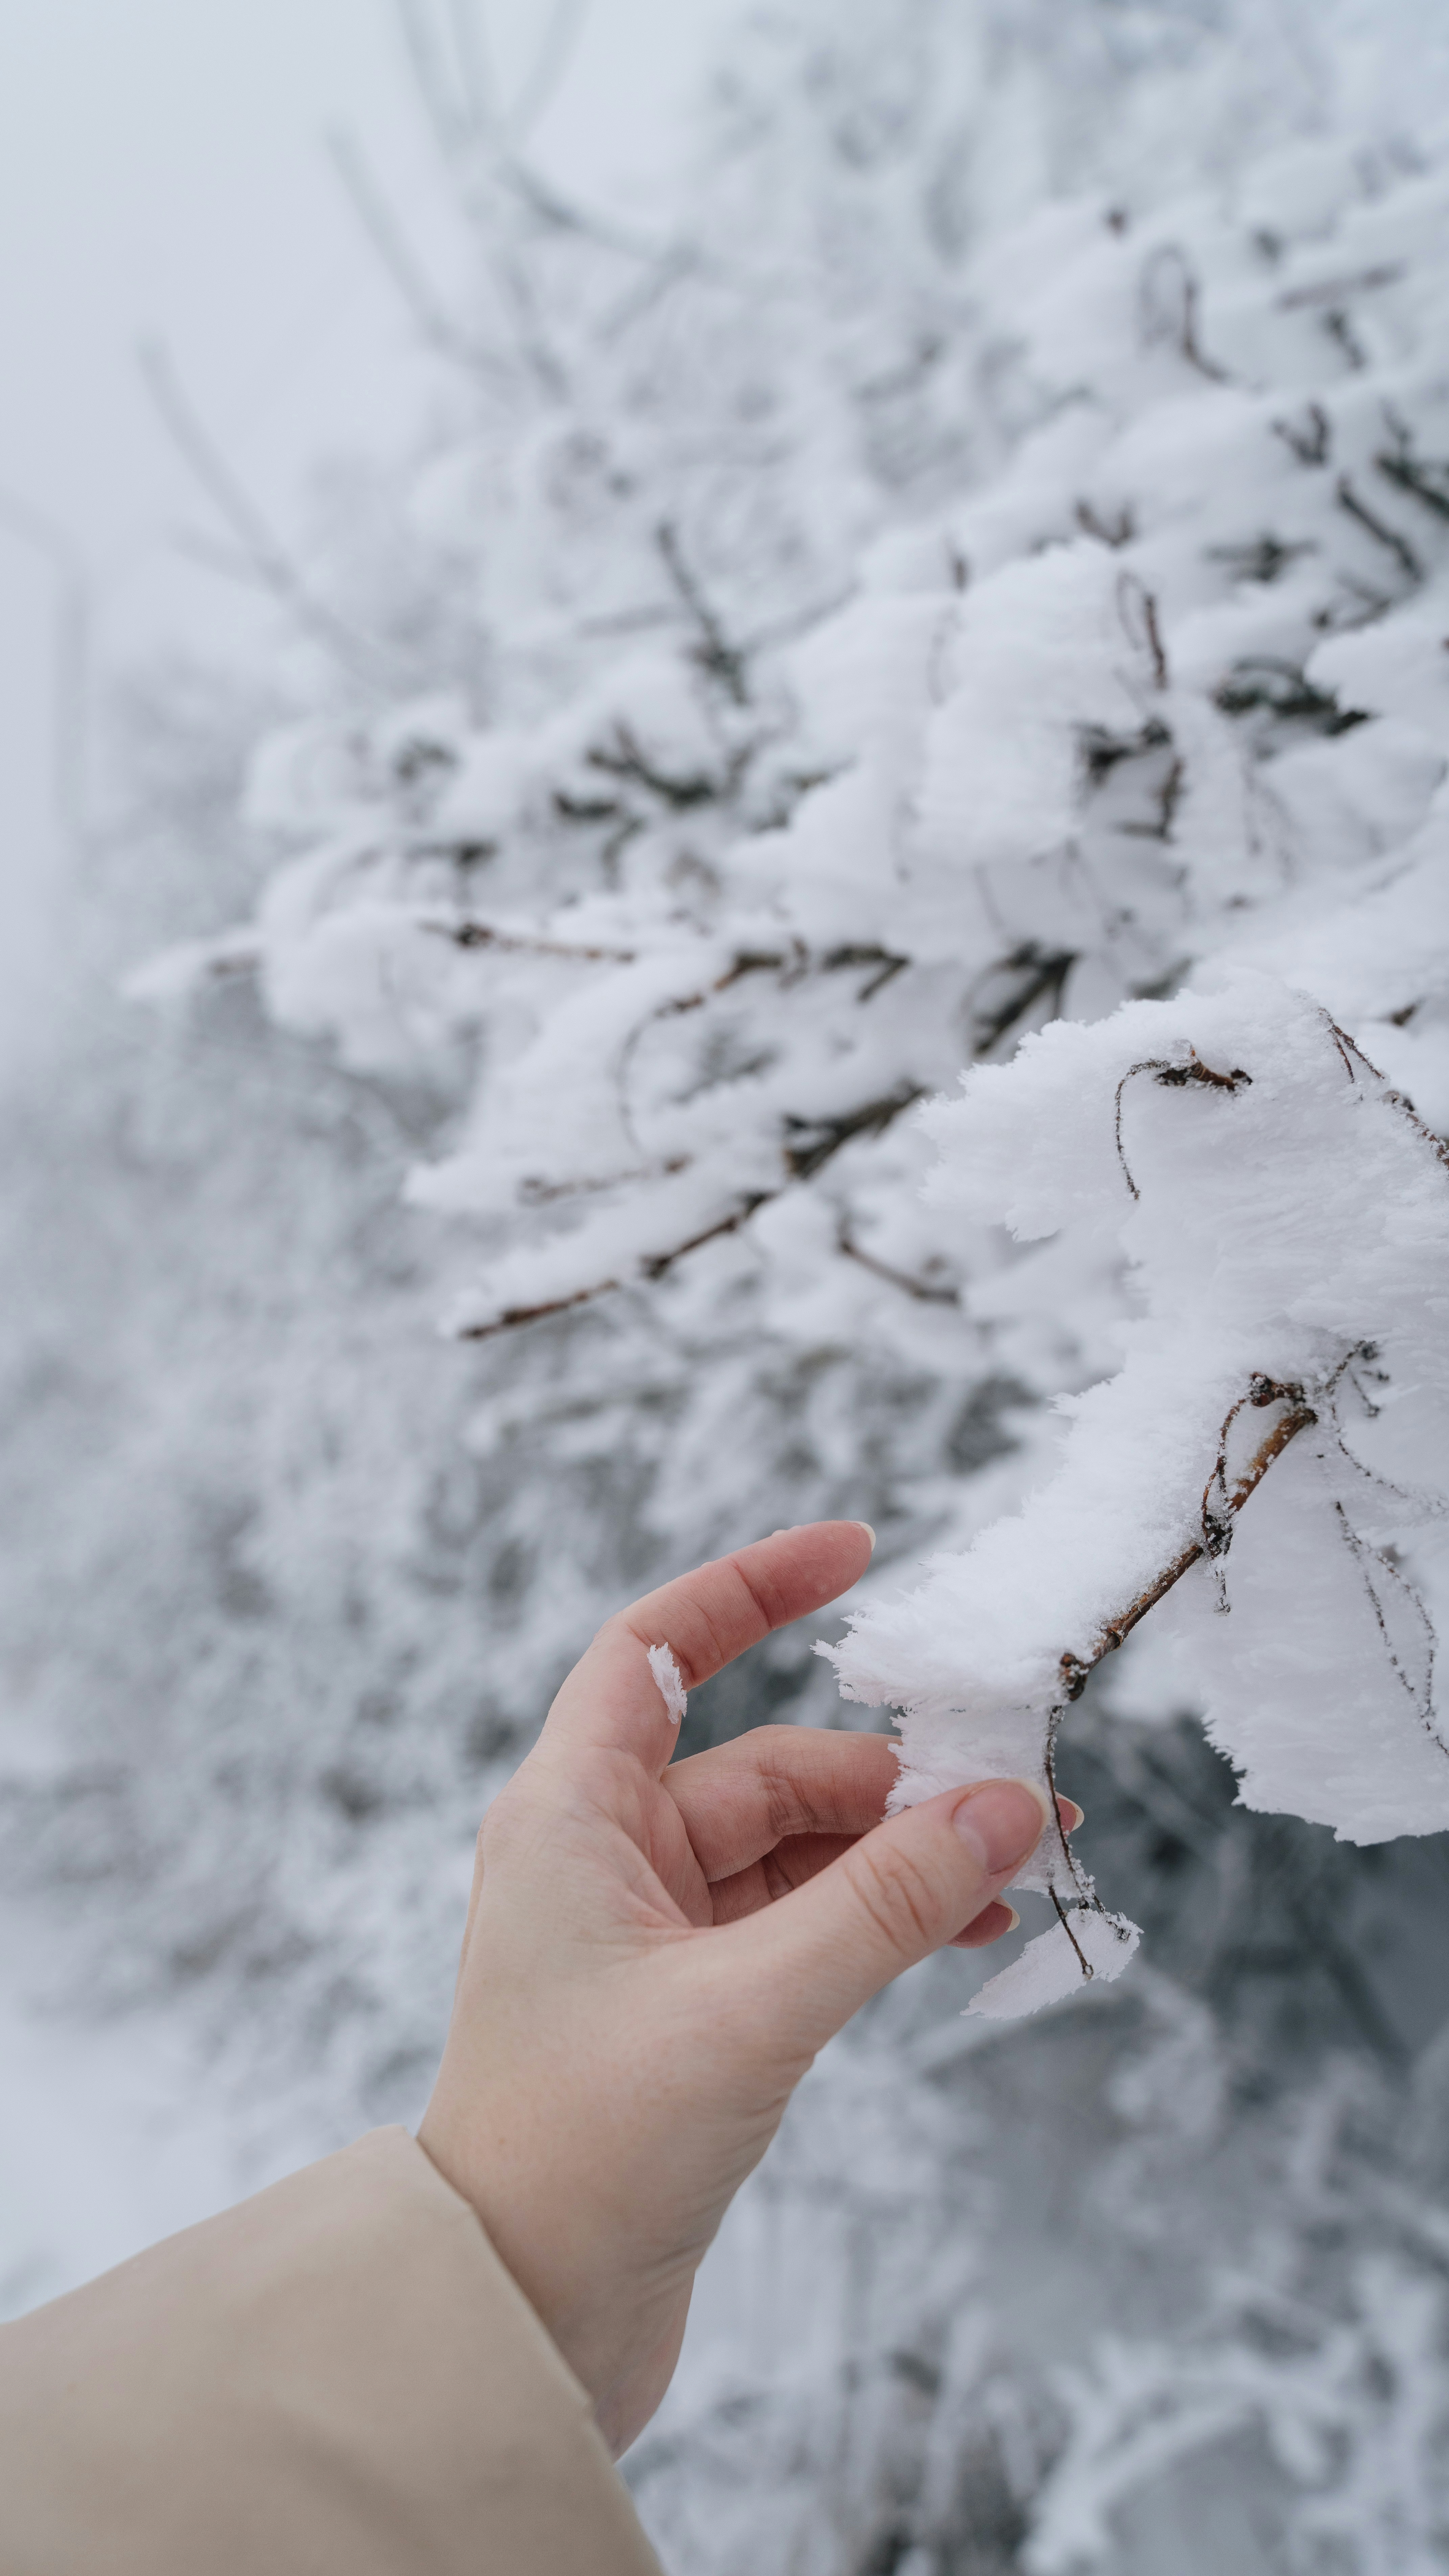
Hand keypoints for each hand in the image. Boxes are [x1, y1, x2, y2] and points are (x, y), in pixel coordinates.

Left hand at [417, 1523, 1050, 2454]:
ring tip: (1022, 1861)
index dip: (751, 1587)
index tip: (855, 1550)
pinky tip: (971, 1925)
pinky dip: (880, 1917)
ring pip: (797, 1850)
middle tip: (1018, 1792)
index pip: (658, 1648)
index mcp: (572, 1816)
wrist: (521, 2313)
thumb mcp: (753, 2005)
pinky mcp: (692, 2006)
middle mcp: (604, 1856)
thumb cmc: (586, 2149)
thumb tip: (1006, 1807)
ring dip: (901, 1852)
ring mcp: (651, 1934)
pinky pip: (802, 1923)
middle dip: (890, 1774)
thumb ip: (884, 1902)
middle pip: (767, 1765)